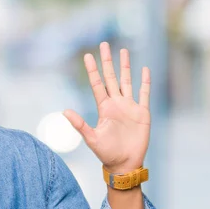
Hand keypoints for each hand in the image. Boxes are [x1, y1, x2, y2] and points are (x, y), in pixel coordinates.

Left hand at [63, 42, 149, 173]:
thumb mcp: (91, 138)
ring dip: (126, 67)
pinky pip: (145, 94)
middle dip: (108, 61)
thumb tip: (64, 111)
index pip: (97, 84)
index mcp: (104, 108)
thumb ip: (79, 124)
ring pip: (127, 81)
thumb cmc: (106, 153)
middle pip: (111, 77)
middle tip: (104, 45)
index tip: (87, 56)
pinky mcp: (142, 113)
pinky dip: (145, 82)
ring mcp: (129, 107)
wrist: (124, 164)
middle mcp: (116, 104)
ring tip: (124, 51)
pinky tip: (144, 70)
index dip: (93, 70)